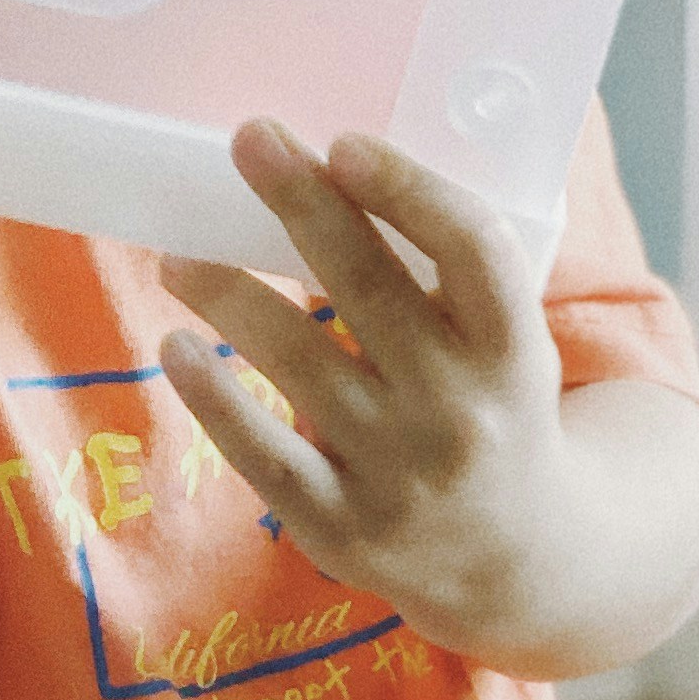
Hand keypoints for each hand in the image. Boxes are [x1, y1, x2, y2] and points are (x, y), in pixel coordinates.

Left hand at [159, 121, 574, 661]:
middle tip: (250, 138)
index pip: (473, 250)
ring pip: (300, 362)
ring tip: (179, 253)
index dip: (410, 190)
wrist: (522, 560)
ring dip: (230, 293)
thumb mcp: (503, 343)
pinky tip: (175, 348)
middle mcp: (462, 410)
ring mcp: (401, 474)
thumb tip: (320, 175)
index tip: (345, 144)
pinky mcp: (344, 526)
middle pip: (371, 287)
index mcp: (515, 349)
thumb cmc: (493, 409)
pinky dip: (215, 399)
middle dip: (303, 203)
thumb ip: (441, 276)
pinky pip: (265, 454)